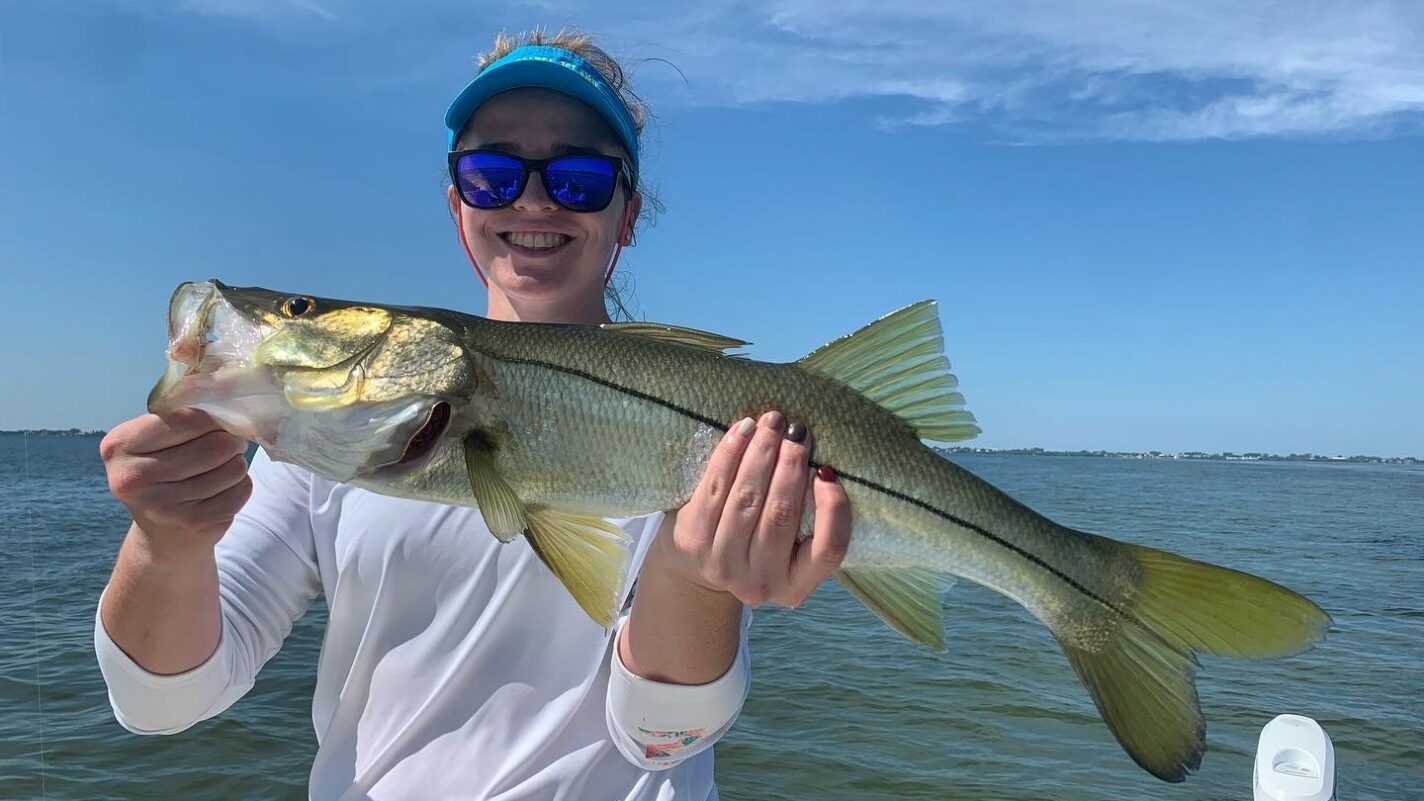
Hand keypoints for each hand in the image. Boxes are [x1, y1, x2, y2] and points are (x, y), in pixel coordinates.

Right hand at [100, 408, 251, 552]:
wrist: (161, 533)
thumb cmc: (162, 471)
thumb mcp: (153, 441)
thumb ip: (180, 418)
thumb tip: (229, 394)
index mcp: (119, 445)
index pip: (186, 419)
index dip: (213, 417)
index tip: (219, 420)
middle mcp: (134, 477)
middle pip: (216, 445)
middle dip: (231, 441)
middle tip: (229, 443)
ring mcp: (162, 505)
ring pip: (233, 468)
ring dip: (236, 464)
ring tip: (222, 468)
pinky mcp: (192, 524)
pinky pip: (240, 490)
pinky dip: (240, 486)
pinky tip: (223, 490)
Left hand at [662, 410, 851, 607]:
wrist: (696, 565)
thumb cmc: (757, 542)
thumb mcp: (791, 545)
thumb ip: (809, 516)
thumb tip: (823, 463)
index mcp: (796, 586)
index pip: (829, 550)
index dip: (833, 508)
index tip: (826, 470)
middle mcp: (761, 583)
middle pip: (781, 515)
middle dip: (791, 464)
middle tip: (797, 430)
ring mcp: (723, 565)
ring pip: (747, 499)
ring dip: (761, 453)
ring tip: (772, 423)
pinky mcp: (692, 540)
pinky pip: (714, 488)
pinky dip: (730, 455)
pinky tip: (743, 431)